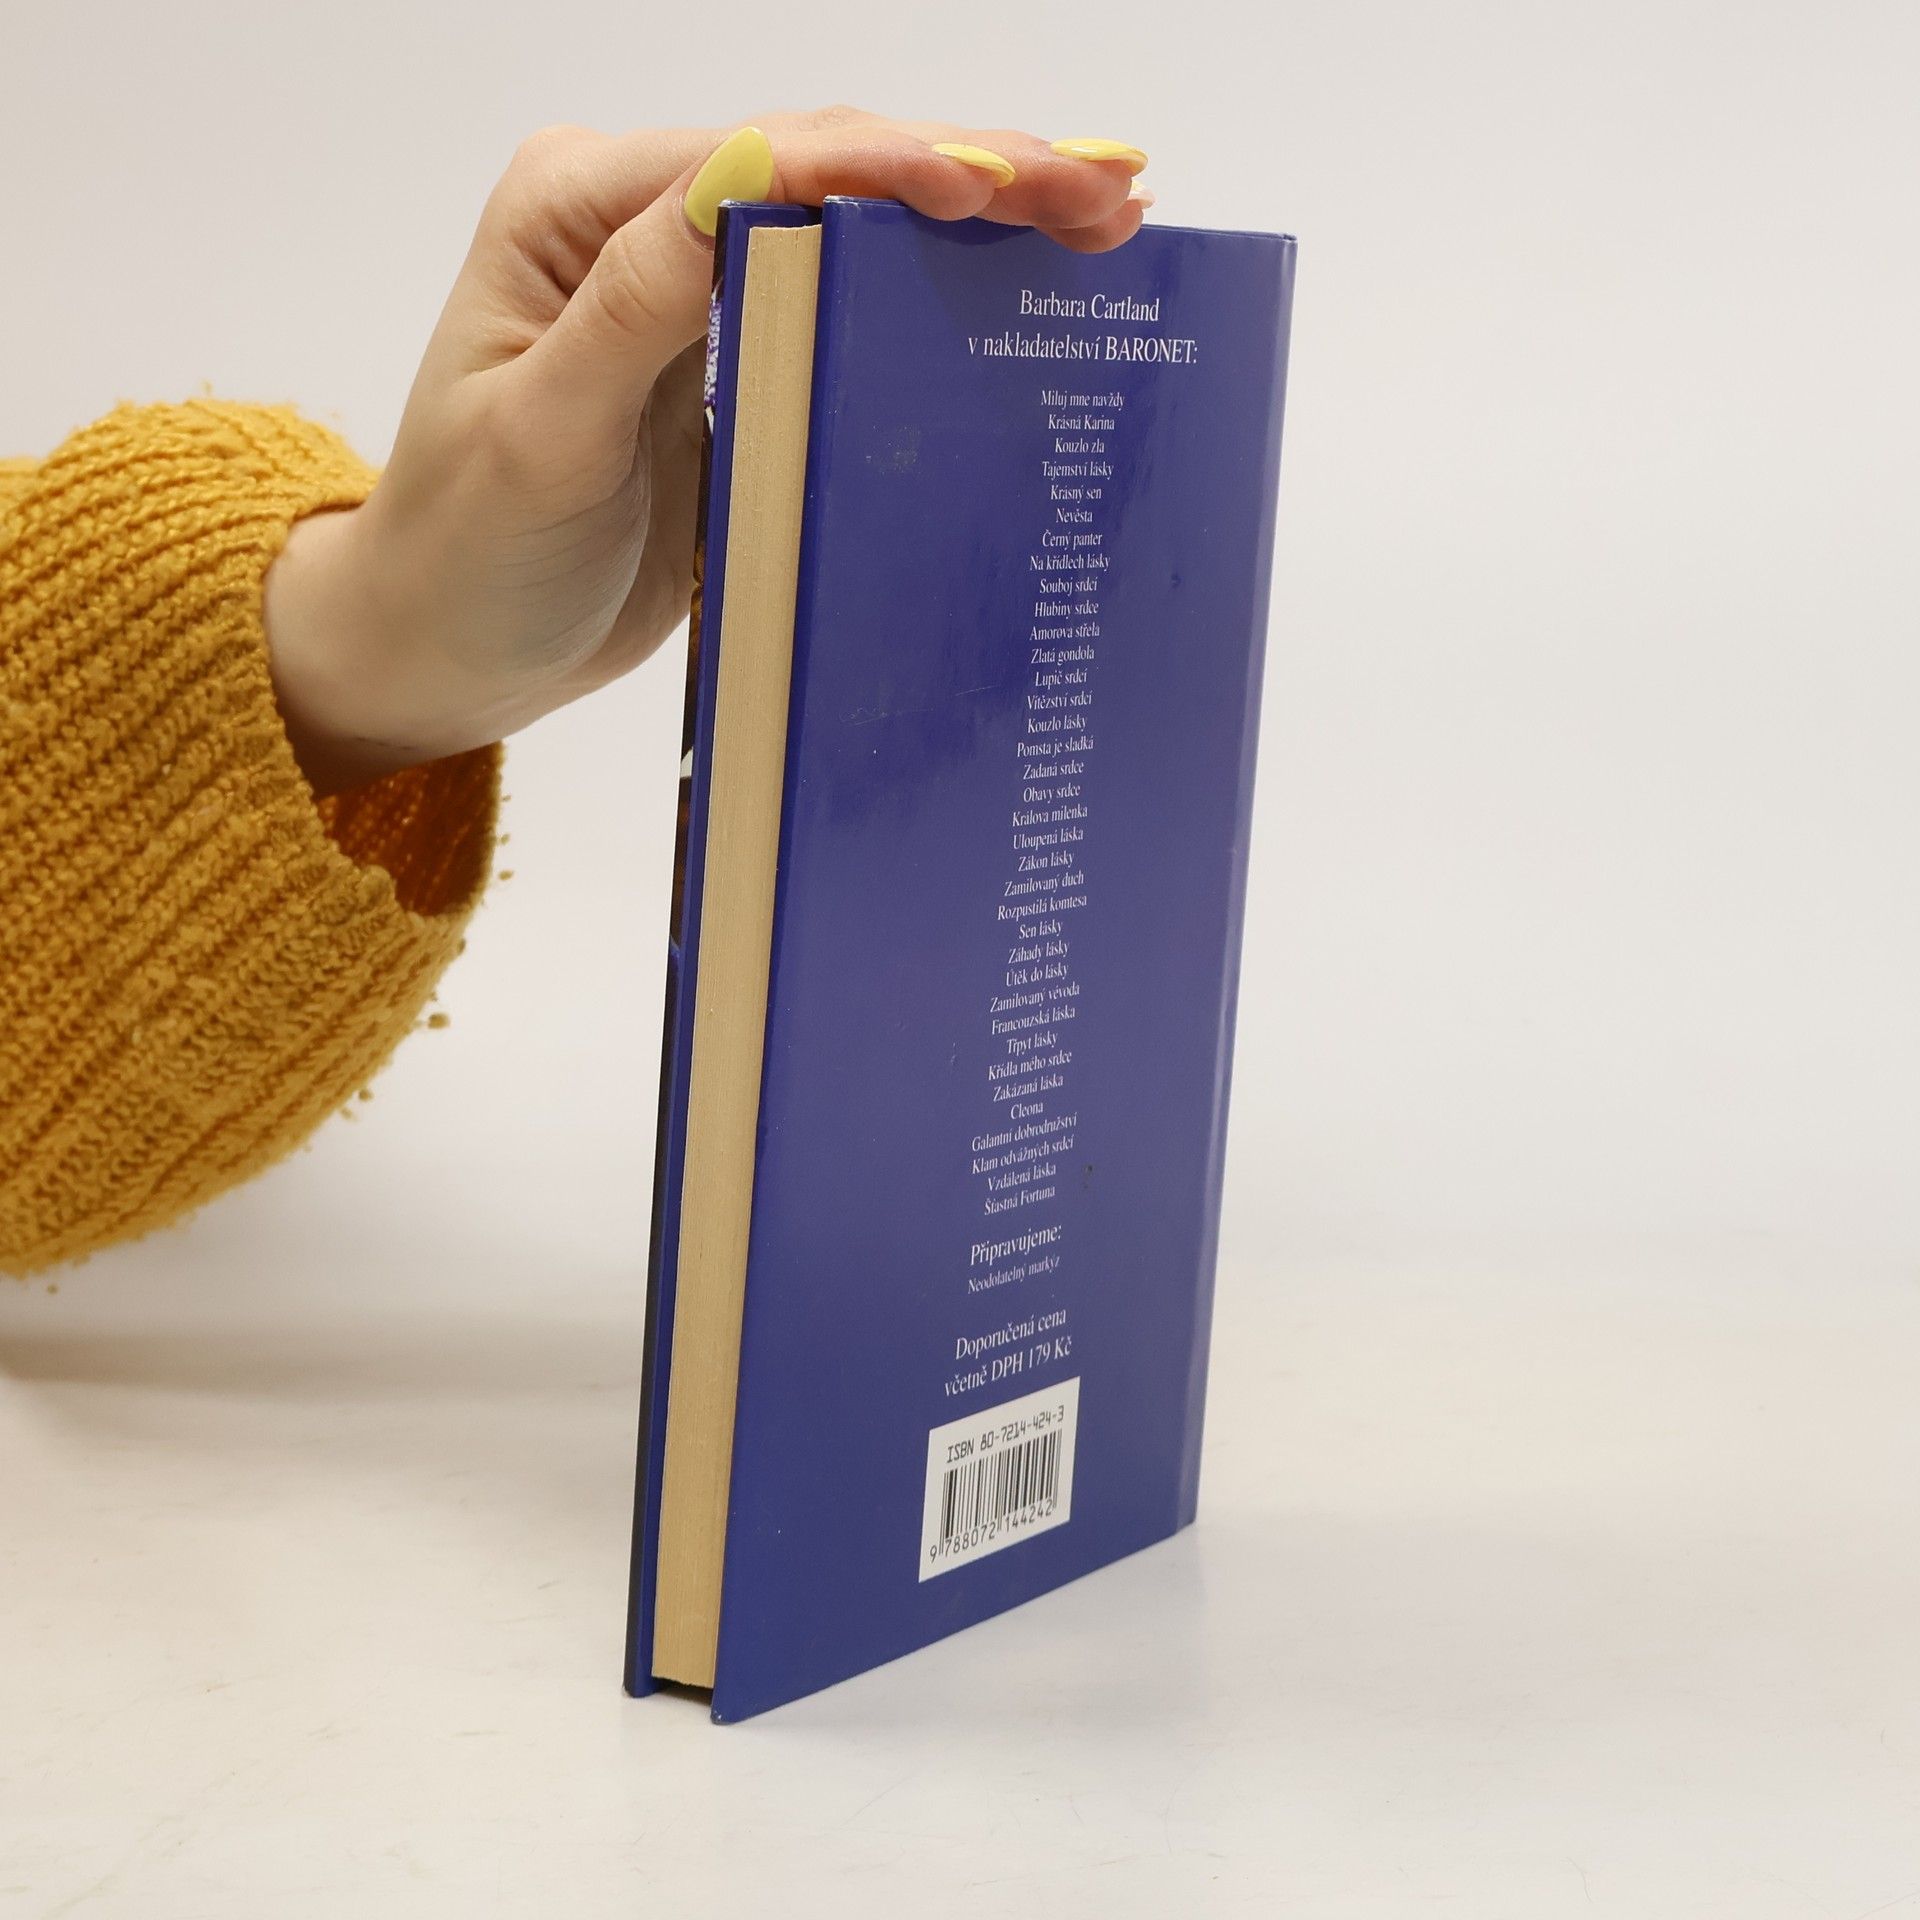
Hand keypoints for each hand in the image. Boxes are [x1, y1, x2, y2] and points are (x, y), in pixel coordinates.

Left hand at [265, 110, 1150, 794]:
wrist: (447, 645)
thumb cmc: (467, 554)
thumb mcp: (538, 438)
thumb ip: (638, 309)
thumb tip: (751, 170)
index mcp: (581, 210)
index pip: (758, 159)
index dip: (892, 163)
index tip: (1005, 185)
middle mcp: (643, 224)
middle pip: (828, 169)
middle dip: (975, 171)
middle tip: (1111, 191)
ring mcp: (698, 291)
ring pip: (859, 227)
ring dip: (982, 218)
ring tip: (1108, 216)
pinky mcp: (738, 362)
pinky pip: (853, 309)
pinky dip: (942, 295)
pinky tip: (1028, 286)